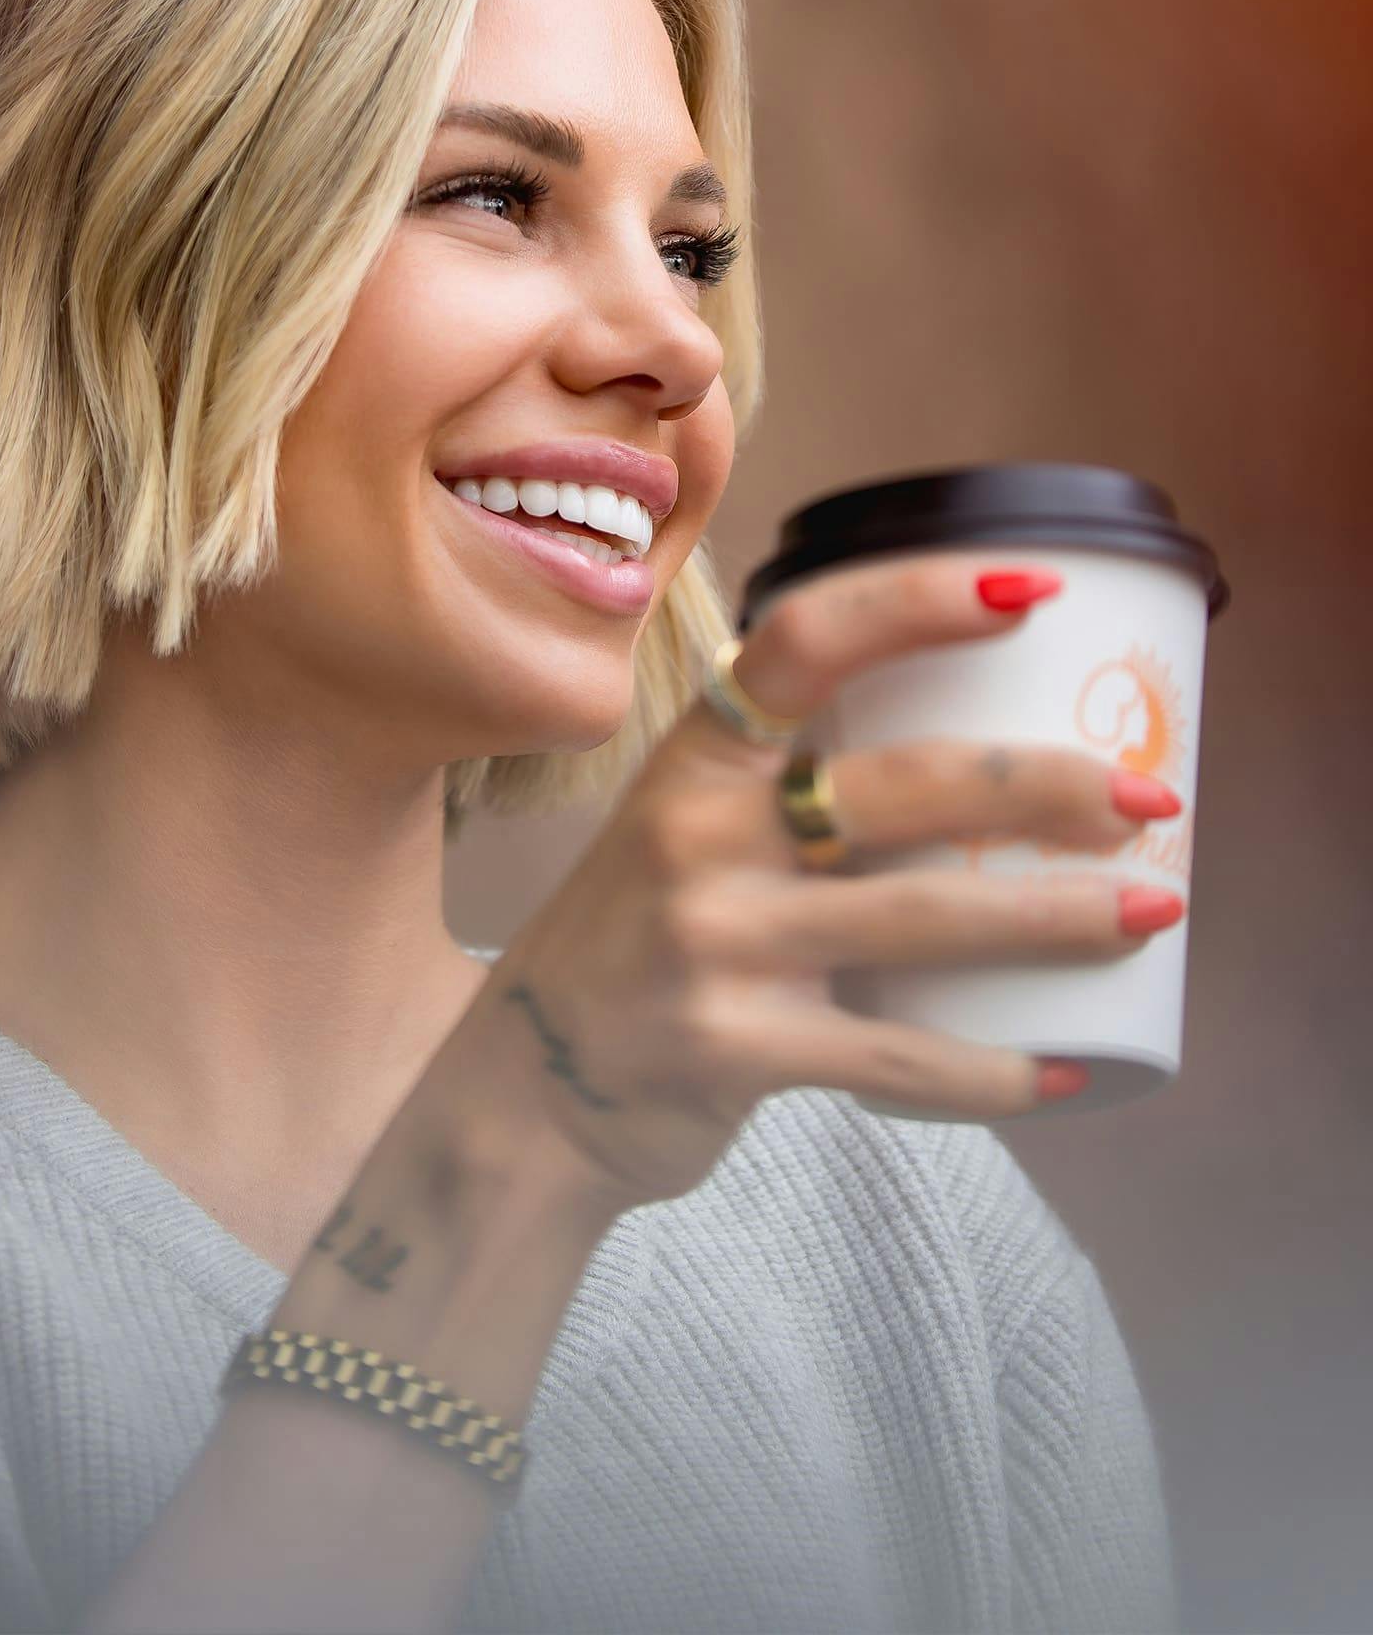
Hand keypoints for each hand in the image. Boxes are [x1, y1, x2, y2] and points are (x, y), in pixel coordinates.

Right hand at [438, 553, 1186, 1218]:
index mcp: (692, 761)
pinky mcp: (735, 1048)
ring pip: (924, 915)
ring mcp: (714, 942)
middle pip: (901, 782)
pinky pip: (899, 1054)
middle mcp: (696, 835)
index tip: (1033, 590)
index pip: (805, 642)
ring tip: (1154, 909)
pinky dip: (994, 1070)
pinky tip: (1064, 1073)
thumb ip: (782, 792)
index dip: (921, 600)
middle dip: (1043, 782)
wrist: (527, 1091)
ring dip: (1058, 915)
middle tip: (1145, 796)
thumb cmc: (636, 944)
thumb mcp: (677, 834)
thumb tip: (973, 766)